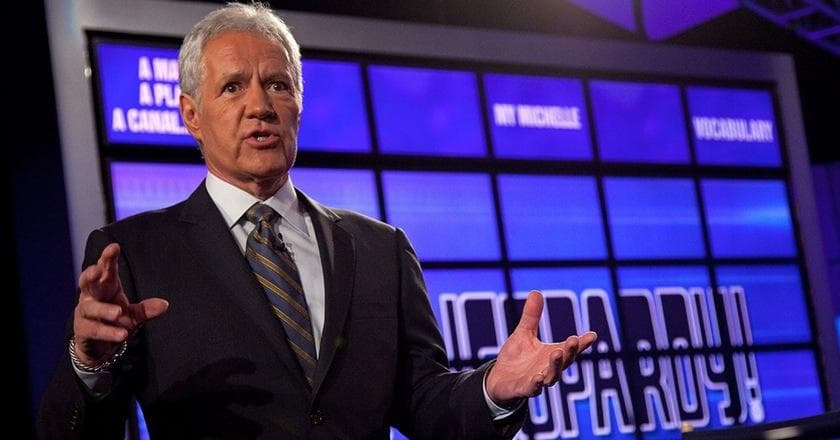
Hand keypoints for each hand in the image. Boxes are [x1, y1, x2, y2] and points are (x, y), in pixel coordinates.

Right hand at [73, 243, 168, 365]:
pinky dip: (108, 332)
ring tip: (118, 312)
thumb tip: (165, 304)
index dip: (108, 258)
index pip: (106, 269)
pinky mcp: (82, 330)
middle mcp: (91, 296)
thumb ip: (147, 309)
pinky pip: (94, 329)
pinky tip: (121, 334)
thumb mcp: (134, 314)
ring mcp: (84, 313)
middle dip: (90, 274)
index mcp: (106, 286)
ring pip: (90, 308)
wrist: (100, 346)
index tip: (114, 247)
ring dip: (104, 310)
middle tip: (97, 270)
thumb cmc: (116, 321)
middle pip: (87, 282)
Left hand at [485, 290, 596, 405]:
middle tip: (574, 339)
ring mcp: (538, 381)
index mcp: (552, 355)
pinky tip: (537, 378)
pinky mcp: (523, 389)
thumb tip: (536, 292)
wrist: (499, 381)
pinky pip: (531, 389)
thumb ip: (531, 317)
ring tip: (557, 352)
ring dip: (555, 366)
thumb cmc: (517, 358)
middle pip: (564, 361)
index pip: (569, 349)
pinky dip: (535, 385)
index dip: (582, 343)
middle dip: (570, 351)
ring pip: (551, 376)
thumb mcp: (524, 334)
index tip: (592, 335)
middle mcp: (548, 369)